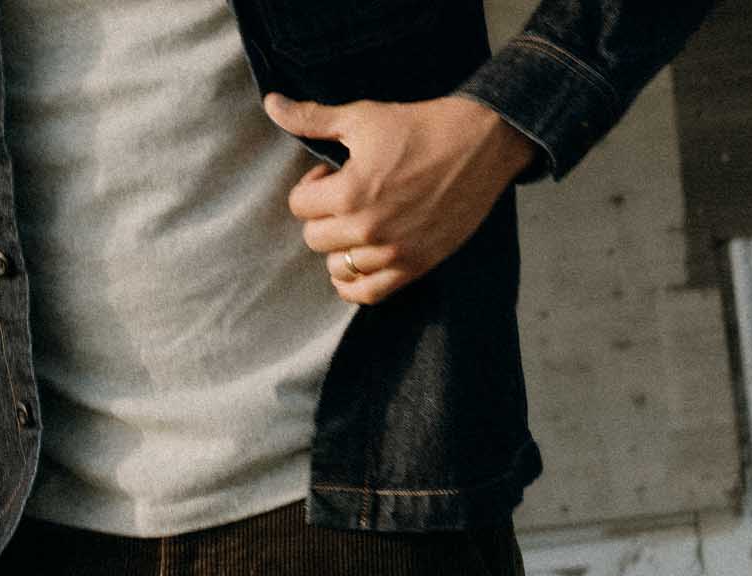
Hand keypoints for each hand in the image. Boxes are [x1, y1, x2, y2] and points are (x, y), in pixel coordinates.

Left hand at [264, 93, 538, 304]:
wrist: (480, 144)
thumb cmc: (420, 127)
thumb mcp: (362, 118)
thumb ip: (313, 118)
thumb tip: (271, 104)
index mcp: (351, 191)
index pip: (299, 206)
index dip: (311, 187)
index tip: (332, 174)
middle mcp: (368, 228)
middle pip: (314, 239)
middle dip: (323, 216)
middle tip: (347, 197)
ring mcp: (391, 252)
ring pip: (337, 268)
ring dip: (339, 247)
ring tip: (358, 225)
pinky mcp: (413, 267)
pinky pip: (366, 294)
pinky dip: (353, 285)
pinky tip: (354, 265)